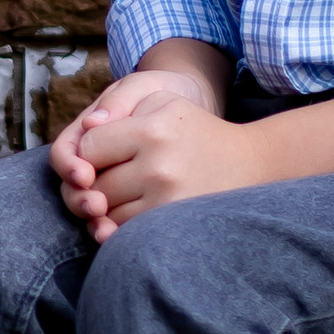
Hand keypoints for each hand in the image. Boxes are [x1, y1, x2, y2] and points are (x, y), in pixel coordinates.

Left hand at [48, 68, 255, 240]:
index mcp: (152, 131)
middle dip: (94, 184)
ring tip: (128, 193)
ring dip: (107, 208)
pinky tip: (136, 210)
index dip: (89, 152)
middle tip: (113, 176)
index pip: (88, 148)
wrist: (247, 164)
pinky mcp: (172, 227)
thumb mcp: (162, 100)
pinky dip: (121, 226)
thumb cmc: (194, 129)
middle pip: (94, 186)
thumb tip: (86, 129)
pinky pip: (126, 233)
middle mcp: (158, 168)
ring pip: (107, 214)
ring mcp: (166, 202)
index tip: (103, 154)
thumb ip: (118, 106)